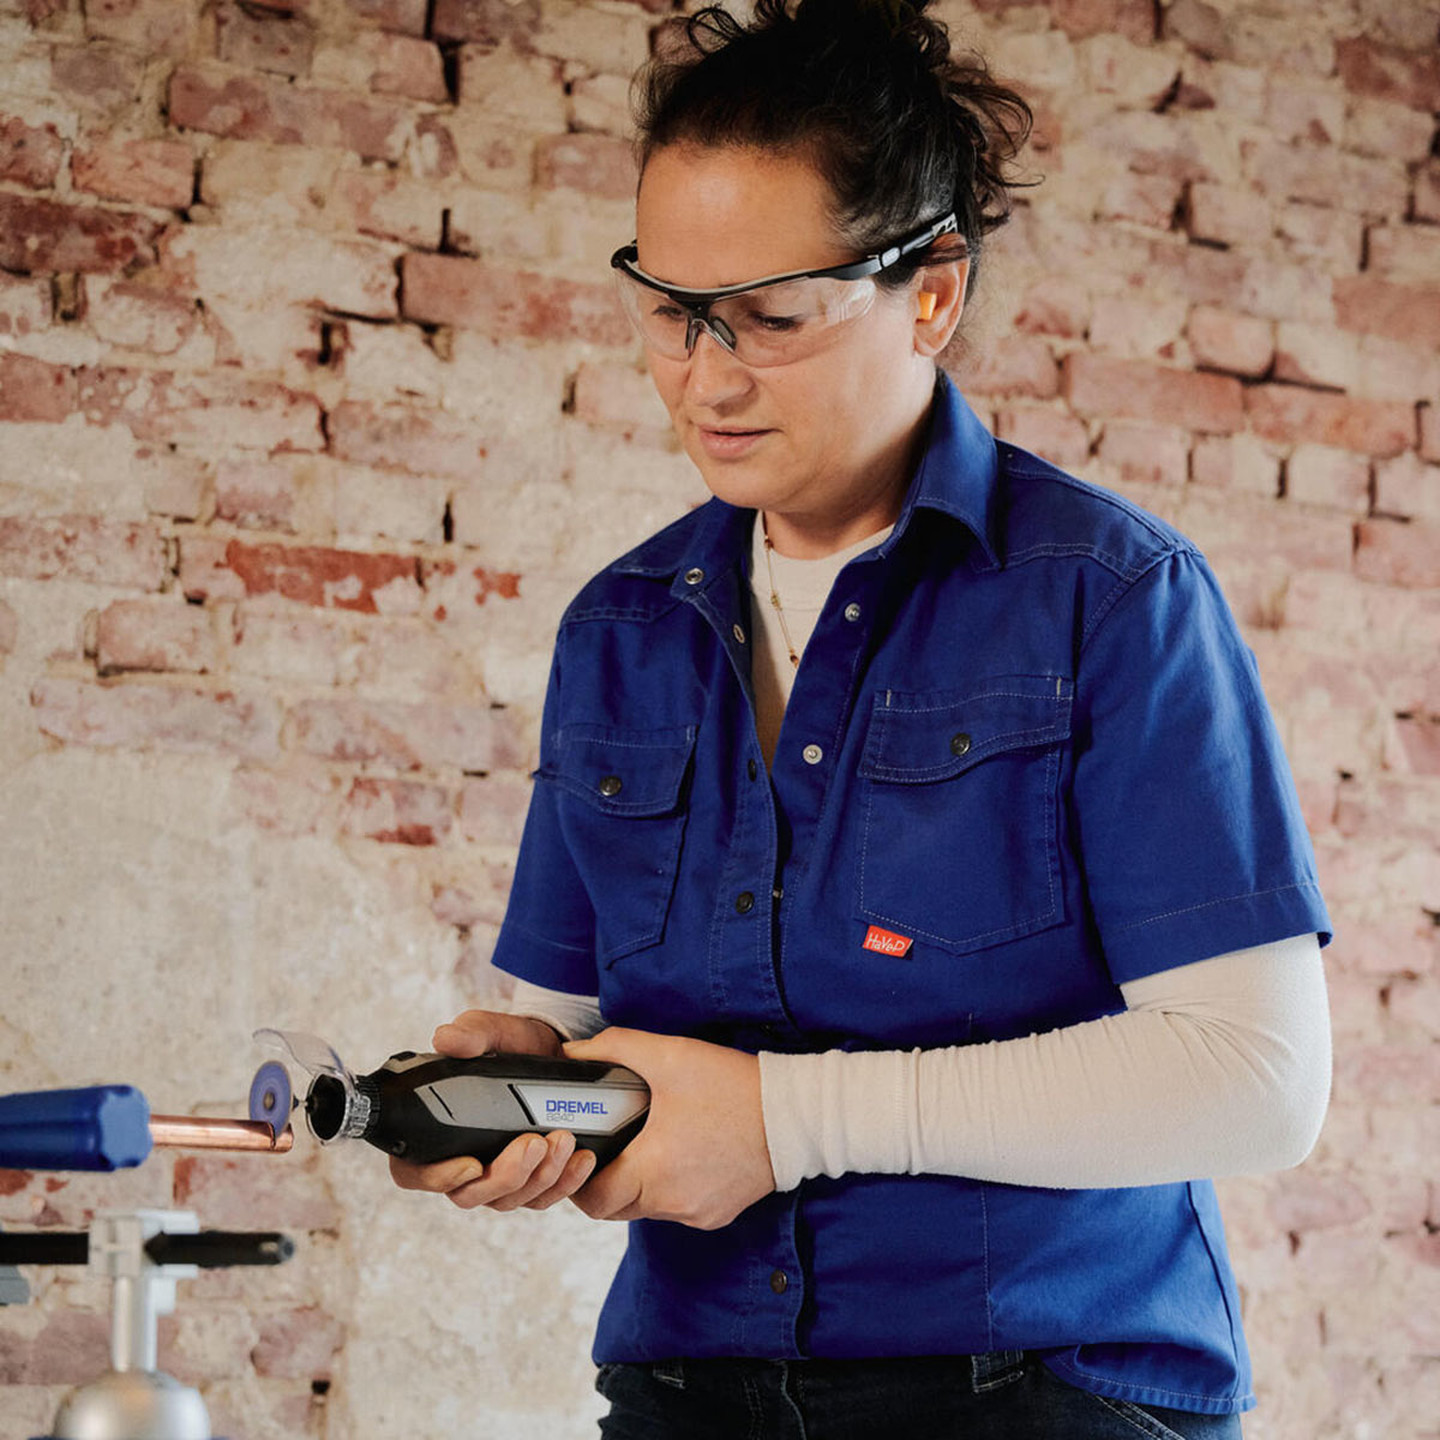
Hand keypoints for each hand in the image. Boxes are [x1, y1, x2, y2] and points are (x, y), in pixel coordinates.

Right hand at [387, 1009, 596, 1211]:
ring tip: (564, 1140)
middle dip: (505, 1175)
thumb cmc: (512, 1047)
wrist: (554, 1053)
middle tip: (534, 1143)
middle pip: (469, 1193)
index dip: (437, 1176)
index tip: (472, 1163)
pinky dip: (565, 1182)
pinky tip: (582, 1158)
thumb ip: (471, 1033)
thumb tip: (446, 1038)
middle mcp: (462, 1160)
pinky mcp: (531, 1180)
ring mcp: (497, 1175)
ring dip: (539, 1177)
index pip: (415, 1170)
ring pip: (509, 1199)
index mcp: (436, 1130)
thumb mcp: (494, 1032)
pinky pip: (543, 1197)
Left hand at [562, 1028, 775, 1230]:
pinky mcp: (719, 1212)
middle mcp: (673, 1203)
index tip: (584, 1151)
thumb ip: (616, 1048)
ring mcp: (698, 1212)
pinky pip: (681, 1206)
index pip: (594, 1199)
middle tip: (609, 1143)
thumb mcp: (671, 1056)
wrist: (796, 1116)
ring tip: (648, 1141)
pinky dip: (672, 1186)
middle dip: (607, 1179)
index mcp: (653, 1171)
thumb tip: (574, 1052)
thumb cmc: (734, 1087)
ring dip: (640, 1182)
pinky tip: (683, 1152)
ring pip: (649, 1207)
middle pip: (618, 1206)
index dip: (580, 1177)